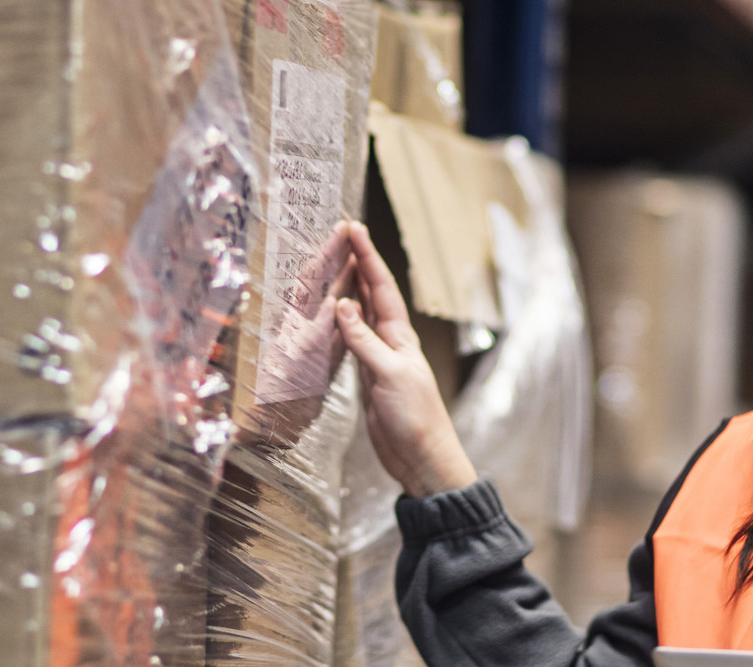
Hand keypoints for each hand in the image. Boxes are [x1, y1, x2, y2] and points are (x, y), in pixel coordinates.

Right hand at [335, 222, 477, 496]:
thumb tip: (343, 305)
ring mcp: (379, 359)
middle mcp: (392, 342)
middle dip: (358, 264)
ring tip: (334, 265)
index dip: (367, 257)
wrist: (421, 457)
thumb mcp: (390, 375)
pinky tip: (331, 317)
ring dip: (349, 289)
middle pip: (372, 295)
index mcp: (401, 337)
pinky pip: (352, 342)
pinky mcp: (368, 378)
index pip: (382, 288)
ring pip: (361, 315)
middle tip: (341, 235)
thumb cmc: (415, 417)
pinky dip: (340, 325)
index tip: (353, 229)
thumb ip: (365, 342)